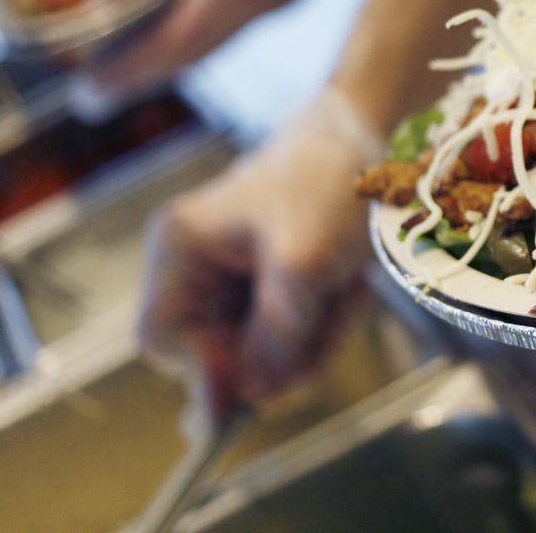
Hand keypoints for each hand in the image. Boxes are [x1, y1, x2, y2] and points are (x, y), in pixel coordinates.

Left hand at [83, 0, 352, 98]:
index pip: (170, 50)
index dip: (128, 74)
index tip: (91, 93)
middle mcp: (257, 11)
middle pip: (194, 53)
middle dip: (147, 71)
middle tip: (106, 87)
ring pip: (217, 37)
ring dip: (176, 49)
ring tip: (138, 54)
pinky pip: (236, 16)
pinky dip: (202, 23)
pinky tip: (187, 11)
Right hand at [137, 89, 381, 418]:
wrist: (373, 139)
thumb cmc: (328, 181)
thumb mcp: (304, 264)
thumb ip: (274, 336)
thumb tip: (254, 395)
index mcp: (180, 248)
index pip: (162, 339)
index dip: (208, 369)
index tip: (267, 372)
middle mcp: (195, 266)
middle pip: (218, 355)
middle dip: (280, 351)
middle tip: (330, 318)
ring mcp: (232, 280)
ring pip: (261, 354)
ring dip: (313, 337)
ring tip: (344, 290)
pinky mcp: (269, 288)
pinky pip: (291, 338)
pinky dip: (325, 324)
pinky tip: (347, 289)